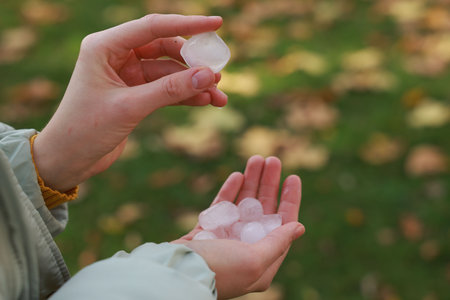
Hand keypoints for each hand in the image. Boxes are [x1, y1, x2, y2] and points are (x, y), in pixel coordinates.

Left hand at [33, 14, 227, 191]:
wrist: (67, 160)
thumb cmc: (84, 130)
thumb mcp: (129, 107)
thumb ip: (169, 90)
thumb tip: (208, 75)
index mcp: (105, 47)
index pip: (152, 27)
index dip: (187, 25)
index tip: (216, 25)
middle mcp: (117, 55)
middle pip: (165, 48)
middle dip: (194, 62)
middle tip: (219, 73)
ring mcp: (127, 75)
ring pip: (169, 71)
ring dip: (193, 83)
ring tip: (219, 96)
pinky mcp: (134, 94)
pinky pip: (166, 89)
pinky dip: (185, 95)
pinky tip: (205, 102)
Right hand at [172, 156, 304, 298]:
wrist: (177, 274)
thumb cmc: (220, 271)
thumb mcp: (255, 260)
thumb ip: (277, 242)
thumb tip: (299, 227)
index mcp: (262, 261)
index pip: (282, 225)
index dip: (289, 200)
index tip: (293, 177)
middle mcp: (245, 250)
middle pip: (262, 210)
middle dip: (269, 184)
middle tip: (272, 160)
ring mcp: (225, 240)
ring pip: (242, 205)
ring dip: (251, 182)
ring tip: (256, 159)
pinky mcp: (206, 232)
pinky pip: (222, 207)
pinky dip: (230, 191)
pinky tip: (238, 175)